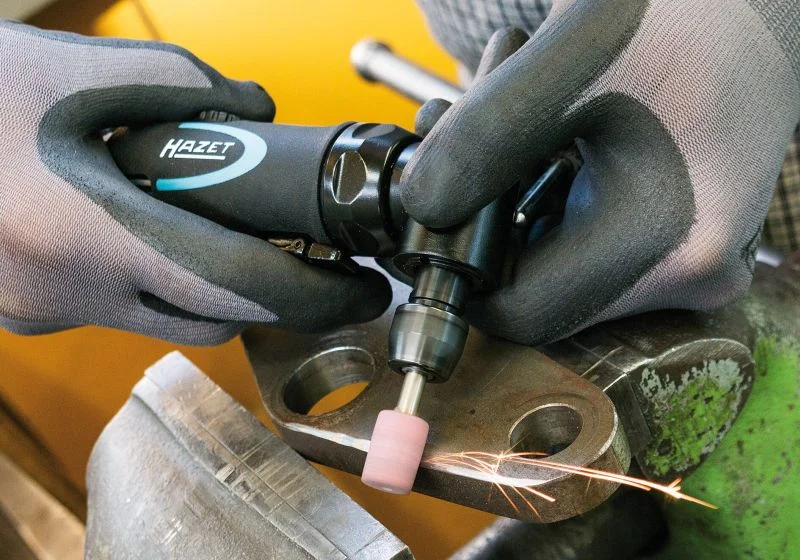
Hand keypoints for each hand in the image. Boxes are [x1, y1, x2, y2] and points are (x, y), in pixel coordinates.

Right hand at [0, 22, 389, 343]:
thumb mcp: (75, 69)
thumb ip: (184, 85)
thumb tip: (258, 110)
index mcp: (85, 232)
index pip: (239, 285)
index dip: (316, 294)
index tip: (362, 290)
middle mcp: (67, 292)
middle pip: (212, 318)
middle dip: (268, 297)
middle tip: (303, 258)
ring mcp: (43, 312)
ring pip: (166, 321)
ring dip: (211, 290)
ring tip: (229, 238)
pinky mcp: (28, 311)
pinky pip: (120, 311)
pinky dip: (156, 284)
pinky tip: (156, 238)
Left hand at [402, 0, 799, 344]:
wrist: (754, 2)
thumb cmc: (683, 14)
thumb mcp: (571, 60)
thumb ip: (483, 139)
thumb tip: (421, 208)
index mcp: (673, 244)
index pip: (524, 314)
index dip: (461, 269)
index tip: (429, 203)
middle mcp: (693, 270)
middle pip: (539, 284)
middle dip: (482, 214)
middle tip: (451, 128)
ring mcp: (693, 257)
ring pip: (559, 257)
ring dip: (507, 192)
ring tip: (489, 103)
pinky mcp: (684, 235)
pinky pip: (591, 237)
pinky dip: (543, 187)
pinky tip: (529, 124)